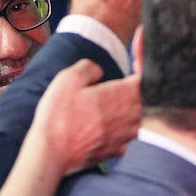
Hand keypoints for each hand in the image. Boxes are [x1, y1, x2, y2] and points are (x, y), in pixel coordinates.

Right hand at [27, 59, 141, 175]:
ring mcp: (126, 136)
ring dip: (119, 103)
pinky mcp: (117, 150)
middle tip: (110, 75)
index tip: (139, 41)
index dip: (142, 55)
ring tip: (97, 100)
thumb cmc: (59, 117)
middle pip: (139, 93)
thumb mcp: (69, 78)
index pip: (145, 72)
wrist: (50, 154)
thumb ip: (90, 67)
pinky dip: (113, 122)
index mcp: (126, 95)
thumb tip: (98, 72)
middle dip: (128, 82)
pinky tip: (94, 120)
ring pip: (131, 112)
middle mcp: (133, 117)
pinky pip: (121, 129)